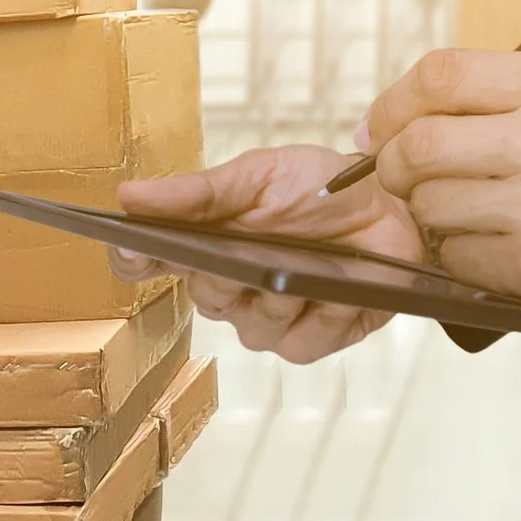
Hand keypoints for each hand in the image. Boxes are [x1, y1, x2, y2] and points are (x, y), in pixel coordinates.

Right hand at [112, 145, 422, 363]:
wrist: (393, 204)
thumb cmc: (323, 187)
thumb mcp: (258, 175)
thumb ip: (198, 192)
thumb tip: (129, 196)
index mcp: (207, 239)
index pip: (147, 259)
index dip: (131, 259)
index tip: (128, 248)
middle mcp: (231, 284)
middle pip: (203, 297)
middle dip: (228, 274)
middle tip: (251, 249)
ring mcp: (269, 316)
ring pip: (252, 328)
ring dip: (281, 297)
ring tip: (311, 266)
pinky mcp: (312, 338)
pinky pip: (298, 345)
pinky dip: (322, 317)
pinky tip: (339, 291)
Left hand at [364, 48, 520, 330]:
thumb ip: (504, 91)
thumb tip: (399, 114)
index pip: (442, 75)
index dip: (393, 100)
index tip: (379, 123)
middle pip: (421, 144)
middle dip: (393, 162)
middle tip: (398, 172)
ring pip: (430, 203)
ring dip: (427, 210)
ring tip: (457, 207)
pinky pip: (455, 256)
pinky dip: (455, 251)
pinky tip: (485, 242)